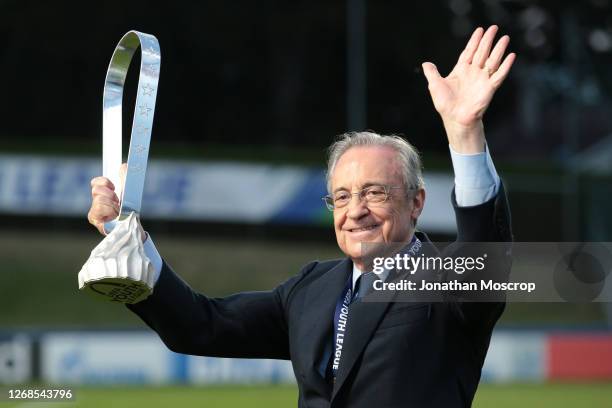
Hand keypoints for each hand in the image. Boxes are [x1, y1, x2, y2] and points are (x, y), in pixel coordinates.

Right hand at [87, 164, 146, 240]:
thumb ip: (126, 178)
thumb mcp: (128, 193)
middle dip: (109, 194)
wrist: (133, 226)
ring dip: (111, 203)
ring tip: (117, 210)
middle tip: (117, 201)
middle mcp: (96, 204)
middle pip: (96, 190)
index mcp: (103, 195)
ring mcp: (94, 213)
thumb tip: (124, 165)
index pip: (95, 182)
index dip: (104, 182)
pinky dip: (108, 210)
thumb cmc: (129, 211)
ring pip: (98, 199)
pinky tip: (114, 215)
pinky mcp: (95, 221)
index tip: (113, 186)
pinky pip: (98, 209)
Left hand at [422, 25, 515, 152]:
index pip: (469, 51)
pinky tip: (511, 56)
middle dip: (488, 40)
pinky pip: (499, 74)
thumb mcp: (435, 85)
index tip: (480, 30)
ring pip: (493, 60)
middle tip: (494, 27)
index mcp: (461, 70)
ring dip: (499, 49)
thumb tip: (425, 63)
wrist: (455, 118)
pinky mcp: (489, 88)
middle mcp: (473, 72)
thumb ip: (432, 73)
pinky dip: (505, 66)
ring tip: (505, 38)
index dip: (474, 41)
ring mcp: (482, 79)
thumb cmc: (445, 104)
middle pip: (482, 52)